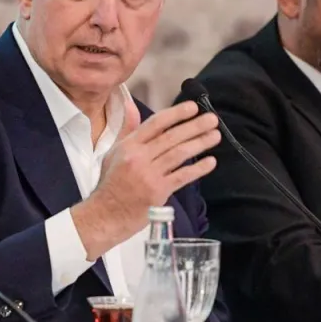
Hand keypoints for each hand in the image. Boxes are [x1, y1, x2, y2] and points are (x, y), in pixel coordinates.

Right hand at [72, 94, 220, 258]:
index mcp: (129, 146)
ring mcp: (149, 175)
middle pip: (171, 137)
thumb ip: (127, 131)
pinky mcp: (158, 192)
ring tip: (215, 136)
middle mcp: (139, 157)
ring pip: (179, 154)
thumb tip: (132, 106)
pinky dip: (198, 169)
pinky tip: (211, 161)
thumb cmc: (110, 184)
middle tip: (212, 119)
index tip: (193, 107)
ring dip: (199, 143)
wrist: (105, 214)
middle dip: (194, 126)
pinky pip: (182, 176)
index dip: (176, 114)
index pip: (155, 123)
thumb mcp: (113, 153)